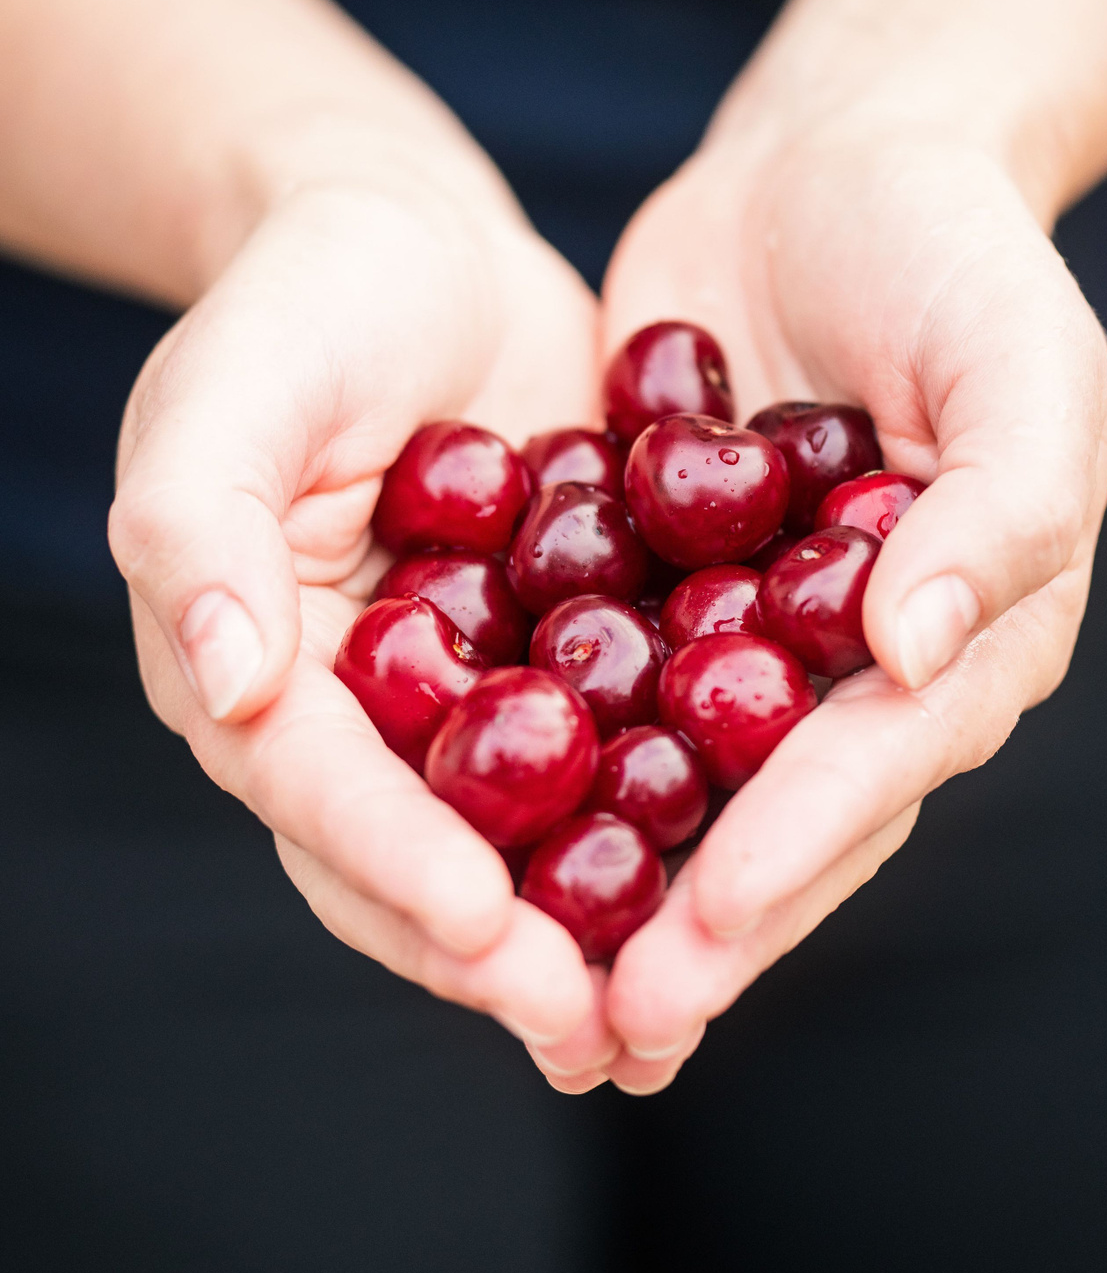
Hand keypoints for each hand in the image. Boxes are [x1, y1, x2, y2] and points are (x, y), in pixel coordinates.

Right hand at [109, 173, 600, 1047]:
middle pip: (412, 855)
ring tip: (666, 1011)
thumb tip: (227, 684)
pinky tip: (739, 874)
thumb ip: (201, 527)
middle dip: (494, 951)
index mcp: (257, 665)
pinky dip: (658, 820)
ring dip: (583, 929)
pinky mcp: (561, 661)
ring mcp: (462, 696)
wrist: (425, 242)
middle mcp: (356, 712)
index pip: (313, 786)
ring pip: (516, 836)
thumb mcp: (233, 389)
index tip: (483, 926)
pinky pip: (608, 755)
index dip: (390, 860)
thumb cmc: (307, 297)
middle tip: (588, 1030)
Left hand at [525, 85, 1106, 1093]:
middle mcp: (861, 660)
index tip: (704, 931)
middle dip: (696, 921)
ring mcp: (755, 630)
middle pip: (778, 814)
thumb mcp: (1021, 360)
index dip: (797, 853)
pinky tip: (460, 823)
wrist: (832, 159)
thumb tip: (913, 654)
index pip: (879, 765)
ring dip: (612, 882)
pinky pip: (603, 682)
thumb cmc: (955, 250)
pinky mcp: (660, 584)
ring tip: (522, 977)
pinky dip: (547, 756)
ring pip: (681, 780)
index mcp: (968, 630)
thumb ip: (1001, 508)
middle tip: (600, 1023)